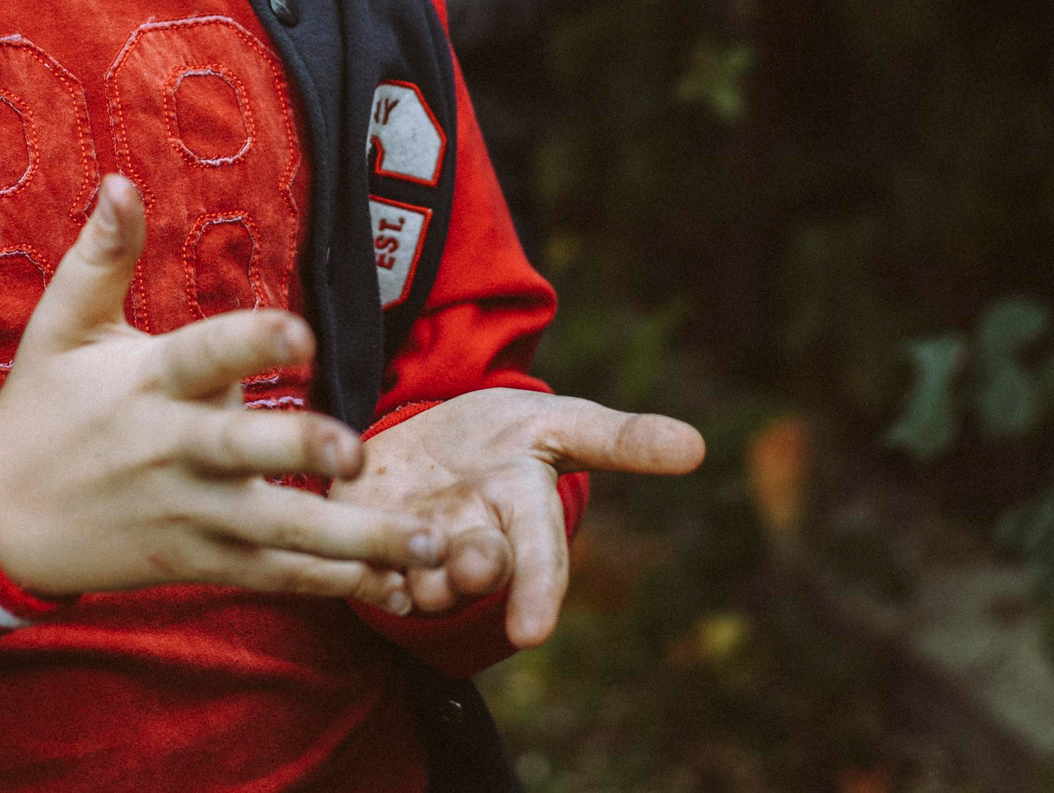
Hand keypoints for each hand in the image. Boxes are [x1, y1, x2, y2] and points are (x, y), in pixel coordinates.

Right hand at [0, 176, 445, 604]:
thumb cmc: (40, 407)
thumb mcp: (61, 326)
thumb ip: (102, 255)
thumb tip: (122, 181)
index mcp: (145, 384)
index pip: (202, 356)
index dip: (250, 344)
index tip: (301, 332)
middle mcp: (171, 449)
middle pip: (242, 451)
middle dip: (300, 451)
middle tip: (358, 454)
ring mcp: (187, 511)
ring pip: (276, 530)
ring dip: (354, 538)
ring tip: (429, 543)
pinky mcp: (196, 559)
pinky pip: (271, 576)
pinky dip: (330, 581)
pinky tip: (393, 584)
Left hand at [329, 388, 704, 645]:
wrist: (423, 434)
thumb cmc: (500, 435)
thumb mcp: (557, 423)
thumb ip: (619, 439)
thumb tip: (697, 446)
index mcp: (523, 511)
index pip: (539, 556)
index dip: (538, 592)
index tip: (533, 631)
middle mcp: (476, 544)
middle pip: (478, 573)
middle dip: (477, 572)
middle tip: (476, 560)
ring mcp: (422, 555)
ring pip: (422, 582)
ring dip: (419, 572)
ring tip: (415, 543)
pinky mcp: (369, 555)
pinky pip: (361, 573)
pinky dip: (357, 565)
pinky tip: (356, 547)